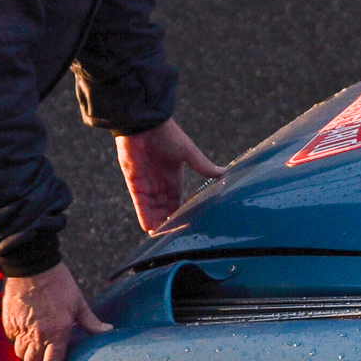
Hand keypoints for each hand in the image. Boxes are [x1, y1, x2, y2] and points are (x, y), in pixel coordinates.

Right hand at [2, 262, 110, 360]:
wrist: (31, 267)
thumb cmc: (59, 283)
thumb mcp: (78, 303)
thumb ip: (91, 322)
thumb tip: (109, 330)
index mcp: (57, 333)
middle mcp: (37, 335)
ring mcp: (21, 329)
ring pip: (19, 353)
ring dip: (25, 358)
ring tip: (30, 358)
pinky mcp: (9, 322)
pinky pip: (12, 339)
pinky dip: (17, 341)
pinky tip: (23, 337)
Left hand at [117, 118, 225, 234]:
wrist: (143, 122)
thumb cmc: (166, 133)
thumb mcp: (188, 152)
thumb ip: (203, 166)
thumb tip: (226, 171)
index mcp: (174, 177)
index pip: (178, 201)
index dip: (181, 213)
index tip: (187, 227)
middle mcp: (160, 183)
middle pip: (164, 208)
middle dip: (168, 222)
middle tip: (175, 238)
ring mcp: (147, 183)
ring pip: (152, 209)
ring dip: (157, 222)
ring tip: (162, 238)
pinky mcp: (134, 182)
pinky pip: (139, 204)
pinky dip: (144, 215)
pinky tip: (149, 229)